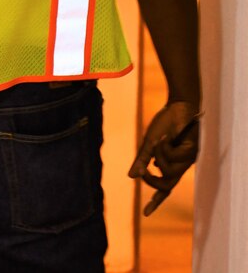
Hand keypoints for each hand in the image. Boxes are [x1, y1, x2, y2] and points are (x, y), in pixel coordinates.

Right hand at [128, 101, 199, 215]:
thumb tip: (131, 176)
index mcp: (171, 167)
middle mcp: (181, 167)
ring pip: (168, 171)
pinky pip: (173, 158)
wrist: (178, 107)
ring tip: (161, 139)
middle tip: (143, 169)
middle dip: (152, 180)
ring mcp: (188, 161)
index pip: (164, 190)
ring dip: (159, 156)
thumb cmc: (165, 124)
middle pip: (166, 186)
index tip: (145, 214)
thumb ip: (141, 160)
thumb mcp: (149, 144)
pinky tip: (170, 135)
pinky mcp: (192, 154)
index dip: (155, 202)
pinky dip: (166, 147)